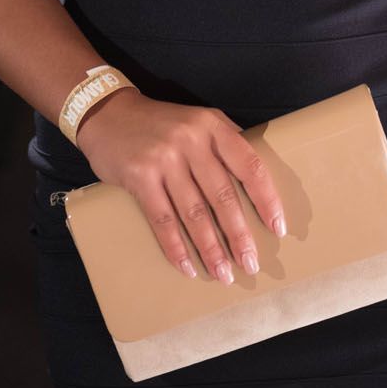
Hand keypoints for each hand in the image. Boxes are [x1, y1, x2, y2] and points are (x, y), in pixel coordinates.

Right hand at [77, 88, 287, 282]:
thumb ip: (224, 145)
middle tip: (251, 263)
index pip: (249, 165)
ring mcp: (164, 158)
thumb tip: (257, 186)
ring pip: (194, 213)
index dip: (266, 199)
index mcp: (212, 125)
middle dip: (239, 235)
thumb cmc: (162, 124)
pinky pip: (163, 220)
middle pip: (223, 195)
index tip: (277, 227)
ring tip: (224, 274)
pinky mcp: (140, 176)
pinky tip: (187, 267)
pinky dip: (176, 247)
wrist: (109, 114)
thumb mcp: (198, 122)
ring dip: (211, 249)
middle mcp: (191, 140)